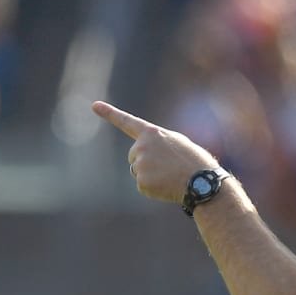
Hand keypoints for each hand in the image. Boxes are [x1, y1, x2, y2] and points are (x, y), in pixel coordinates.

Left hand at [93, 100, 220, 204]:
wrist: (201, 181)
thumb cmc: (194, 161)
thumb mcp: (177, 143)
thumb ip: (158, 143)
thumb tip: (147, 156)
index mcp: (152, 133)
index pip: (127, 122)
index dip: (109, 113)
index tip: (94, 105)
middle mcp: (142, 146)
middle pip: (133, 156)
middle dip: (145, 162)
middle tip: (167, 167)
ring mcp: (140, 164)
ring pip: (137, 171)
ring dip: (150, 174)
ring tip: (169, 175)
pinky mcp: (141, 181)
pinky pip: (142, 185)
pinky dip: (153, 188)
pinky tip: (167, 185)